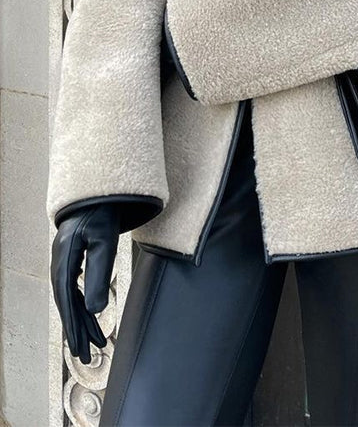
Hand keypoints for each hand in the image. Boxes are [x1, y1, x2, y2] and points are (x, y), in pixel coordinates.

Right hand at [50, 203, 120, 363]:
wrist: (99, 193)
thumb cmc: (103, 214)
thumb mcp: (105, 244)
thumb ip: (99, 275)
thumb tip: (95, 310)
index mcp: (65, 259)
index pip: (67, 299)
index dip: (73, 325)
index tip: (79, 348)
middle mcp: (60, 262)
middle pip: (67, 303)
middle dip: (77, 330)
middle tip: (86, 357)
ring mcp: (64, 261)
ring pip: (71, 298)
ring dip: (82, 321)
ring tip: (95, 344)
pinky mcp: (72, 259)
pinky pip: (75, 288)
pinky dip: (83, 305)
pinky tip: (89, 318)